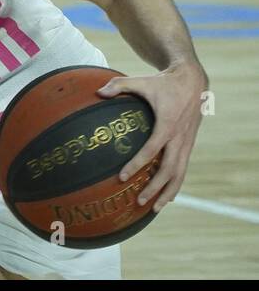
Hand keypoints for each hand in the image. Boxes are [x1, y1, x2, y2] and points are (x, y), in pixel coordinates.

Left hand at [97, 62, 207, 211]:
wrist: (193, 82)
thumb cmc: (163, 82)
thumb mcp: (141, 81)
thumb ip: (118, 85)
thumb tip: (97, 92)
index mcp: (168, 124)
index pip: (152, 149)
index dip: (137, 164)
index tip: (122, 177)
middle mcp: (180, 137)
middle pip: (169, 169)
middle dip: (155, 187)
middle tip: (139, 201)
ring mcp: (186, 143)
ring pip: (180, 173)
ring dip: (168, 192)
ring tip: (154, 209)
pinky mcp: (189, 145)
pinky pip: (183, 168)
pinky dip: (176, 184)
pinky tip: (167, 198)